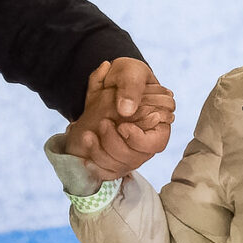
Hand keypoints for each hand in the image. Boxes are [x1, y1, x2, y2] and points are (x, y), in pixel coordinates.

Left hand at [65, 59, 174, 180]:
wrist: (107, 81)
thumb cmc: (125, 75)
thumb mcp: (130, 72)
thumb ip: (131, 87)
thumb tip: (126, 110)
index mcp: (157, 123)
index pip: (156, 143)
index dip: (140, 140)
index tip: (123, 126)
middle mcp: (144, 141)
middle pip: (135, 158)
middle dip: (114, 144)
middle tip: (103, 123)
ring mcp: (128, 151)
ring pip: (118, 166)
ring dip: (100, 152)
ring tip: (87, 134)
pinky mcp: (112, 157)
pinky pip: (104, 170)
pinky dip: (92, 161)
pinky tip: (84, 144)